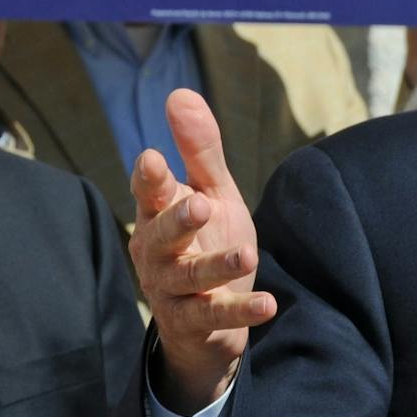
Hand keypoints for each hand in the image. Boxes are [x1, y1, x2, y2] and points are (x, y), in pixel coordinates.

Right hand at [129, 89, 272, 413]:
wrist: (208, 321)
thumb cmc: (206, 242)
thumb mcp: (212, 193)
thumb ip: (200, 150)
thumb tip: (180, 93)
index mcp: (158, 214)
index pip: (149, 192)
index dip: (150, 178)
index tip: (153, 158)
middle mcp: (156, 252)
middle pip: (160, 236)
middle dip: (178, 220)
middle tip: (201, 203)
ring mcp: (171, 290)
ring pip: (186, 277)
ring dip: (215, 266)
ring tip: (245, 255)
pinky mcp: (193, 322)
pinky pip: (214, 316)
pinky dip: (240, 311)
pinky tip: (267, 304)